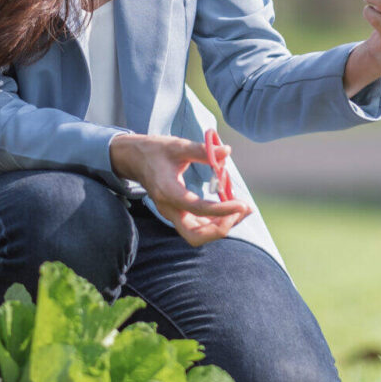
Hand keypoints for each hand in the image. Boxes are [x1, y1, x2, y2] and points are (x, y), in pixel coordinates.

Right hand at [108, 133, 251, 245]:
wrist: (136, 160)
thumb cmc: (157, 151)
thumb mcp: (178, 146)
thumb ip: (202, 150)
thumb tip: (227, 151)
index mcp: (168, 191)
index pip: (197, 208)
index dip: (222, 210)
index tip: (242, 204)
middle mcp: (169, 209)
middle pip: (195, 235)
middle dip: (221, 228)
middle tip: (241, 210)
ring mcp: (173, 214)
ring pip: (199, 234)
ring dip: (223, 226)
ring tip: (244, 208)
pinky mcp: (179, 214)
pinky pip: (200, 226)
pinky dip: (218, 221)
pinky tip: (234, 208)